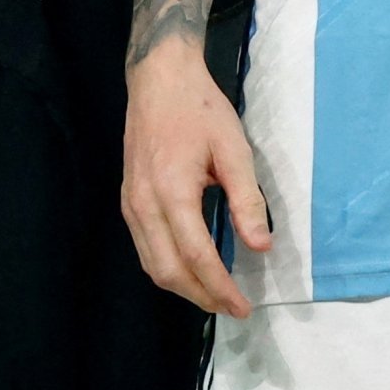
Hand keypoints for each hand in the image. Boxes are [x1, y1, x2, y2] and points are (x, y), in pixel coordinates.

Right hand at [122, 39, 267, 318]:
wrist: (159, 80)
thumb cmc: (201, 109)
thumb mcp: (234, 148)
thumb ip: (247, 199)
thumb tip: (261, 246)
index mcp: (172, 191)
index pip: (196, 256)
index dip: (220, 286)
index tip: (243, 306)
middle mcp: (144, 206)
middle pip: (168, 271)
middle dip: (201, 296)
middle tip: (233, 308)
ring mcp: (131, 206)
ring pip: (152, 266)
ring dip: (183, 288)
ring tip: (215, 296)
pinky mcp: (128, 202)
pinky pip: (145, 249)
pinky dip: (168, 269)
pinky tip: (191, 270)